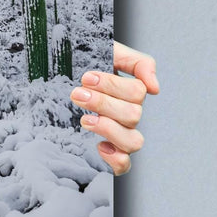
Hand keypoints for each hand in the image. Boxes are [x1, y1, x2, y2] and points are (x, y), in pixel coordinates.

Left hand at [71, 41, 158, 175]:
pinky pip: (124, 165)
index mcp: (131, 92)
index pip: (137, 93)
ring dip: (108, 129)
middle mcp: (129, 114)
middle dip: (103, 104)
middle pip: (133, 116)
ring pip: (133, 142)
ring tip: (84, 119)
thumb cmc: (86, 61)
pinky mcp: (108, 151)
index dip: (112, 86)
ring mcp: (120, 134)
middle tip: (78, 93)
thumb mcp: (111, 51)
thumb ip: (138, 62)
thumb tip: (155, 88)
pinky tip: (99, 146)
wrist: (61, 71)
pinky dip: (115, 159)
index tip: (87, 77)